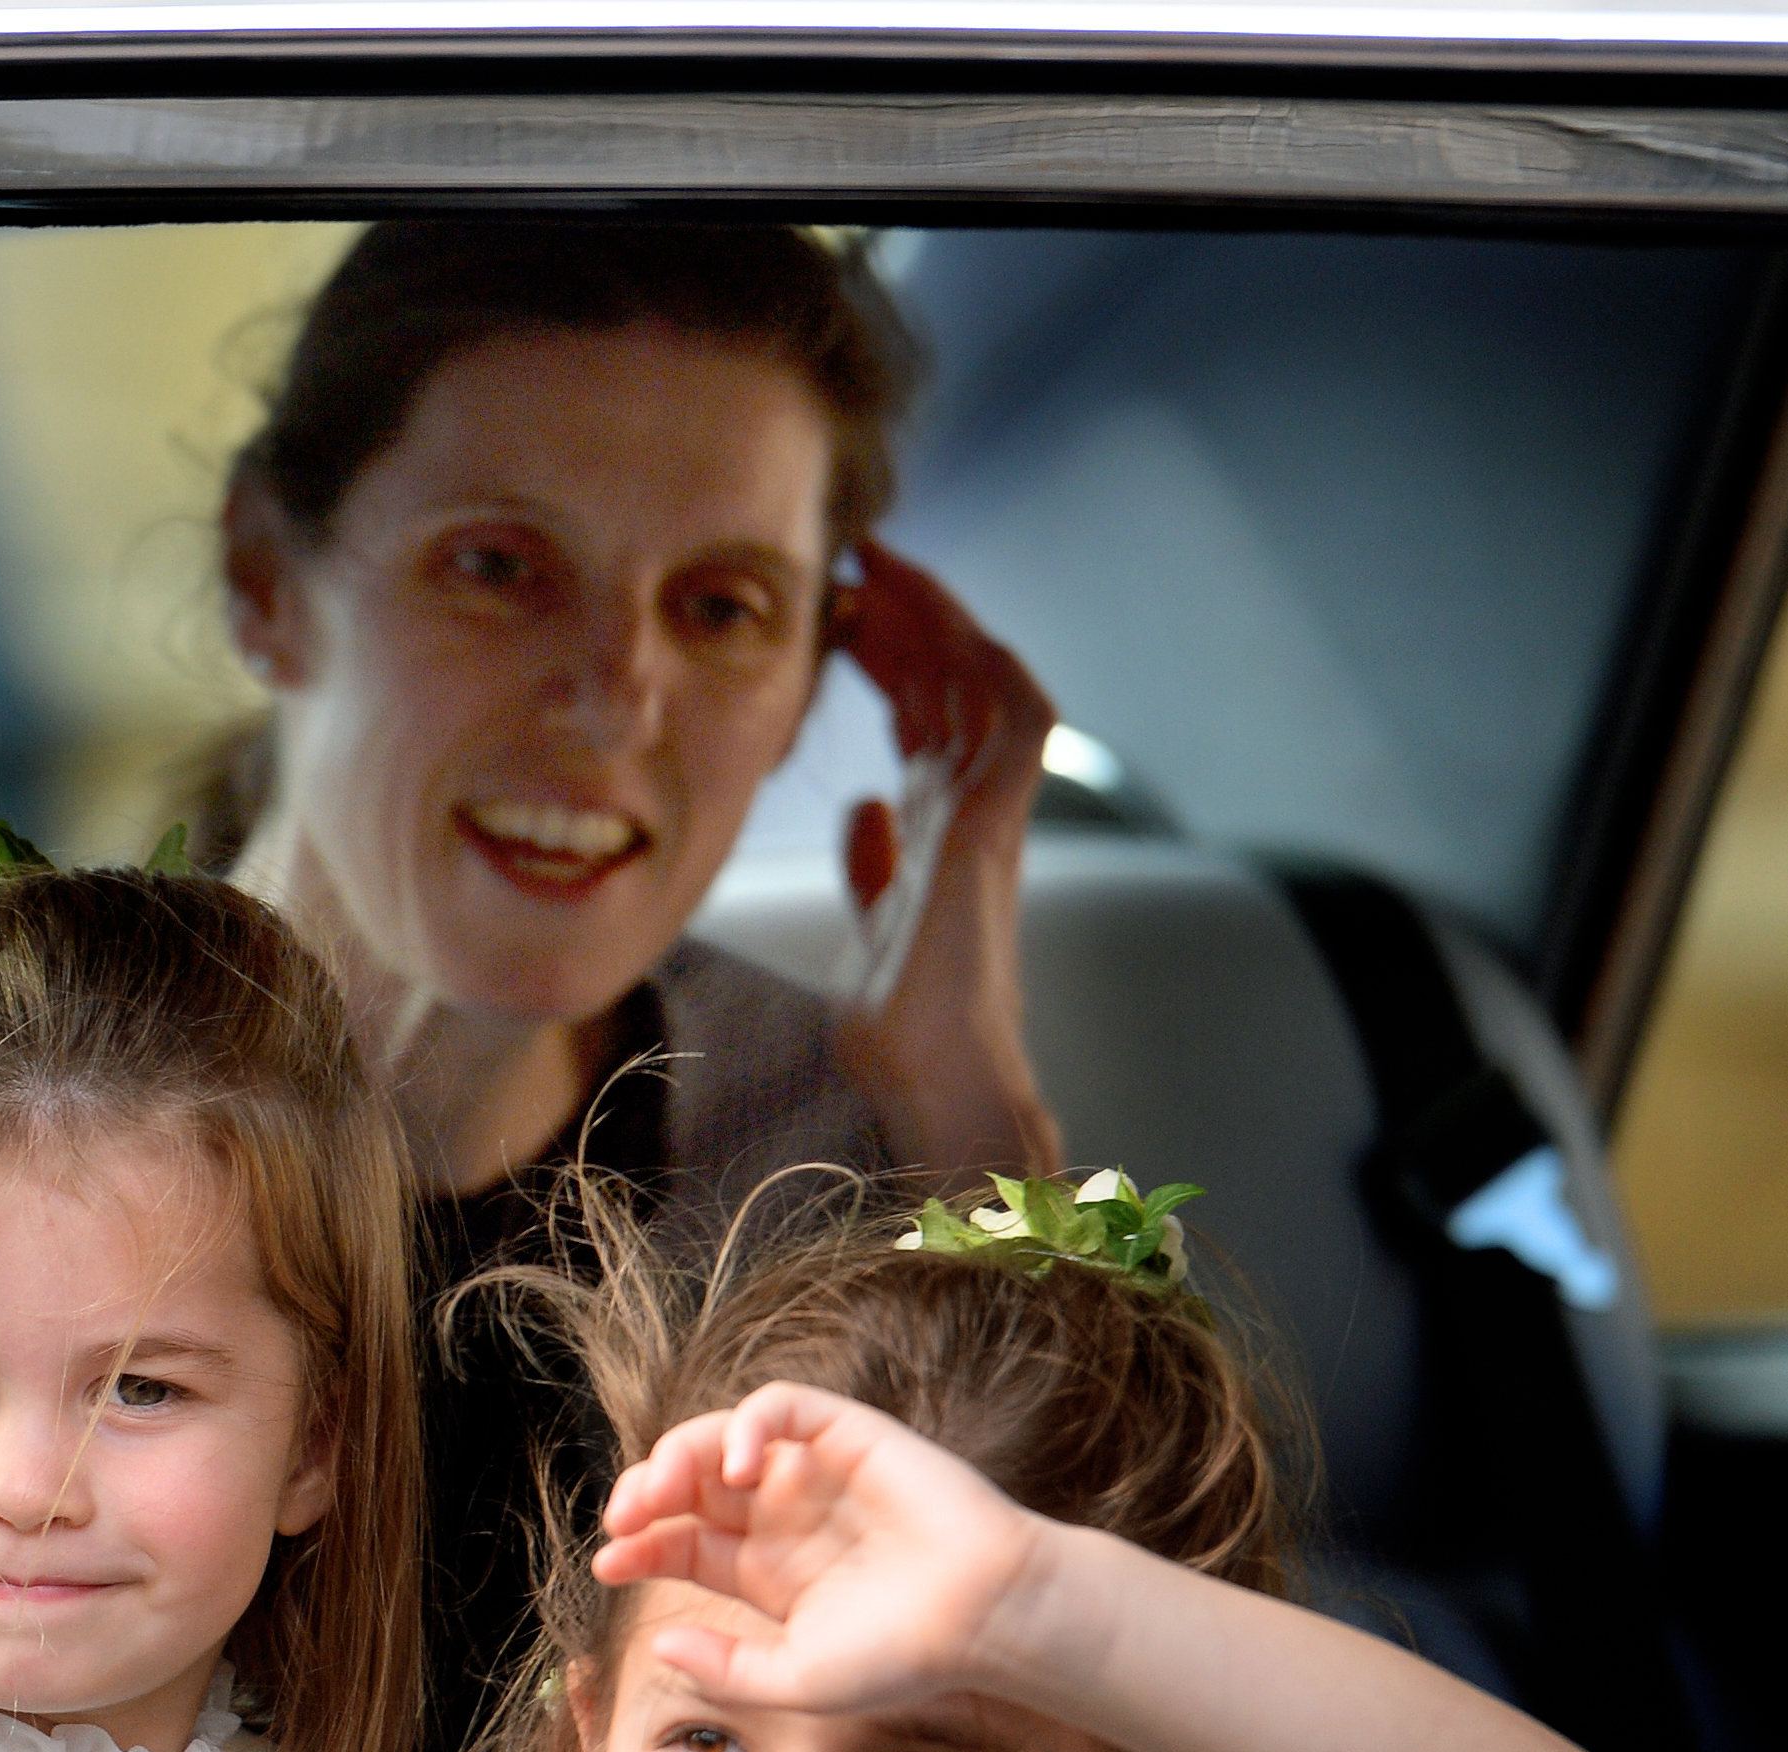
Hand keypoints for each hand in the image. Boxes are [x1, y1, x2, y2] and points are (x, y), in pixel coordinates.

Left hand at [590, 1381, 1045, 1713]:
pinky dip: (748, 1423)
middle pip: (690, 1485)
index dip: (639, 1545)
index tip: (606, 1563)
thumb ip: (725, 1668)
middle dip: (647, 1492)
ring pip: (722, 1438)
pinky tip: (738, 1468)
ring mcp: (811, 1471)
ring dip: (679, 1453)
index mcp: (765, 1570)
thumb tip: (656, 1640)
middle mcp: (782, 1515)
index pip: (683, 1543)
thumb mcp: (797, 1680)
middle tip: (626, 1516)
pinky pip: (781, 1407)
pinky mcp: (847, 1433)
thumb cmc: (904, 1657)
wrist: (984, 1618)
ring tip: (663, 1488)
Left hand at [830, 539, 1059, 1179]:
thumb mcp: (867, 928)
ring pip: (983, 686)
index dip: (891, 653)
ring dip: (943, 622)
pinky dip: (994, 669)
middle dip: (911, 614)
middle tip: (859, 556)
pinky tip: (955, 626)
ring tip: (888, 568)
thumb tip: (864, 809)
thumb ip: (873, 865)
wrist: (934, 1083)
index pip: (923, 713)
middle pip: (951, 682)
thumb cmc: (902, 1029)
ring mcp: (990, 817)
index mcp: (939, 828)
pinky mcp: (997, 830)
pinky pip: (1019, 725)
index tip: (844, 608)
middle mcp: (971, 811)